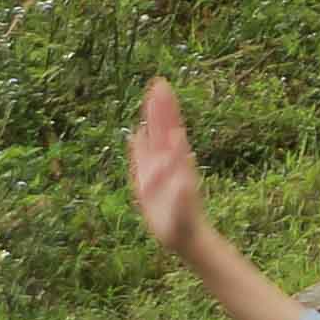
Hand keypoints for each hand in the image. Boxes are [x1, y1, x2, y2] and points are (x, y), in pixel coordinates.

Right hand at [128, 76, 211, 253]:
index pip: (170, 130)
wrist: (183, 236)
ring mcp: (157, 170)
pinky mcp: (146, 182)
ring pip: (153, 139)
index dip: (166, 111)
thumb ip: (181, 190)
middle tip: (158, 82)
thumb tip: (181, 171)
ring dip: (151, 120)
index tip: (163, 90)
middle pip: (163, 128)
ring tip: (150, 99)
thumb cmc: (184, 224)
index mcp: (176, 164)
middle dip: (160, 107)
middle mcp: (168, 162)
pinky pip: (141, 159)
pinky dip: (138, 145)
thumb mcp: (183, 209)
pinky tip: (135, 134)